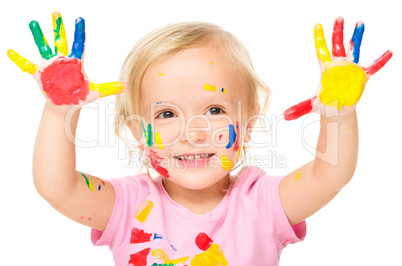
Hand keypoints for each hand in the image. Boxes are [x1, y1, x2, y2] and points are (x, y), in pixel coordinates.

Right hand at [7, 12, 127, 106]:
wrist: (65, 106)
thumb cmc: (80, 97)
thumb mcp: (96, 92)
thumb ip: (111, 88)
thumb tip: (128, 86)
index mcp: (76, 62)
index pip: (79, 44)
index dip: (79, 32)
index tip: (80, 19)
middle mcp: (62, 60)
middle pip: (60, 40)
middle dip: (59, 27)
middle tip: (57, 13)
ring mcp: (50, 65)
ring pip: (44, 46)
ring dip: (39, 35)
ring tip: (33, 22)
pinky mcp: (40, 74)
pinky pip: (27, 65)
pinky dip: (18, 59)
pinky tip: (9, 51)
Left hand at [284, 17, 391, 119]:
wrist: (339, 109)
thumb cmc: (325, 103)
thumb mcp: (312, 105)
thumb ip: (299, 108)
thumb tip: (284, 116)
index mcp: (326, 68)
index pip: (321, 50)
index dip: (319, 38)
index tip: (317, 25)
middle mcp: (338, 65)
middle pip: (338, 45)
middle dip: (338, 32)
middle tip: (338, 18)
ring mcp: (351, 68)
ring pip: (354, 49)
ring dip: (356, 37)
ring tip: (359, 23)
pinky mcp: (362, 75)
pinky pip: (373, 66)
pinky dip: (381, 60)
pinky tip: (389, 52)